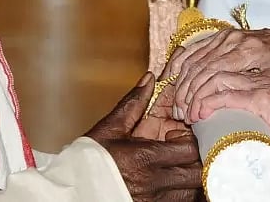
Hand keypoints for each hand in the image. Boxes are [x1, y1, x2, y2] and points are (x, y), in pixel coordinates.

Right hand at [86, 73, 202, 200]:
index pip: (189, 149)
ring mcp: (155, 200)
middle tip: (181, 150)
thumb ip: (134, 103)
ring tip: (176, 166)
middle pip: (196, 172)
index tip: (175, 135)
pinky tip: (169, 182)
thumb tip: (150, 79)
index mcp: (145, 158)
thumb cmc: (88, 160)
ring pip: (191, 190)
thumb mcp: (110, 128)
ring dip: (190, 176)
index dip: (189, 140)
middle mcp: (154, 182)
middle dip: (195, 158)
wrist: (73, 189)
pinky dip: (181, 192)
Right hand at [163, 20, 269, 122]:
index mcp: (250, 50)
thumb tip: (239, 117)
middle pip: (199, 68)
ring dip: (181, 83)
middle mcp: (235, 40)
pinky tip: (173, 78)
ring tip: (178, 105)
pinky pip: (195, 48)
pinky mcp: (222, 35)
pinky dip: (181, 64)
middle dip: (186, 93)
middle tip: (181, 115)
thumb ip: (260, 93)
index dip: (198, 97)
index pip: (213, 74)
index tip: (192, 116)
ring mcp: (227, 36)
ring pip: (194, 59)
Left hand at [185, 68, 269, 142]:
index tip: (193, 98)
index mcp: (266, 76)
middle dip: (195, 86)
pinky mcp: (261, 99)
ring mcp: (261, 85)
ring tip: (189, 114)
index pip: (225, 69)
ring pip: (216, 80)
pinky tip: (199, 114)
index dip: (204, 81)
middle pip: (217, 70)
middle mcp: (262, 76)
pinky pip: (226, 96)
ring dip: (197, 96)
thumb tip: (243, 126)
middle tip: (184, 107)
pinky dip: (208, 104)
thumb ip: (260, 111)